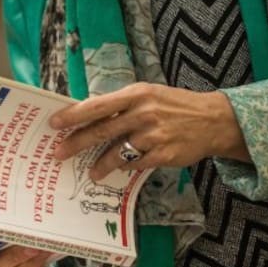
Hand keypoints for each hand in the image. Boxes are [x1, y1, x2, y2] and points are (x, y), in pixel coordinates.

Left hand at [48, 83, 249, 180]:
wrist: (213, 119)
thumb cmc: (174, 105)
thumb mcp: (148, 95)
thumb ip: (121, 105)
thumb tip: (88, 116)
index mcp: (136, 94)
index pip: (97, 105)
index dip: (73, 115)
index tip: (54, 123)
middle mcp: (143, 113)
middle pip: (101, 130)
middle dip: (76, 143)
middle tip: (58, 153)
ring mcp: (153, 135)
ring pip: (116, 153)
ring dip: (100, 165)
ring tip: (92, 172)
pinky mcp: (163, 155)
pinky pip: (134, 165)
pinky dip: (125, 167)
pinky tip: (122, 168)